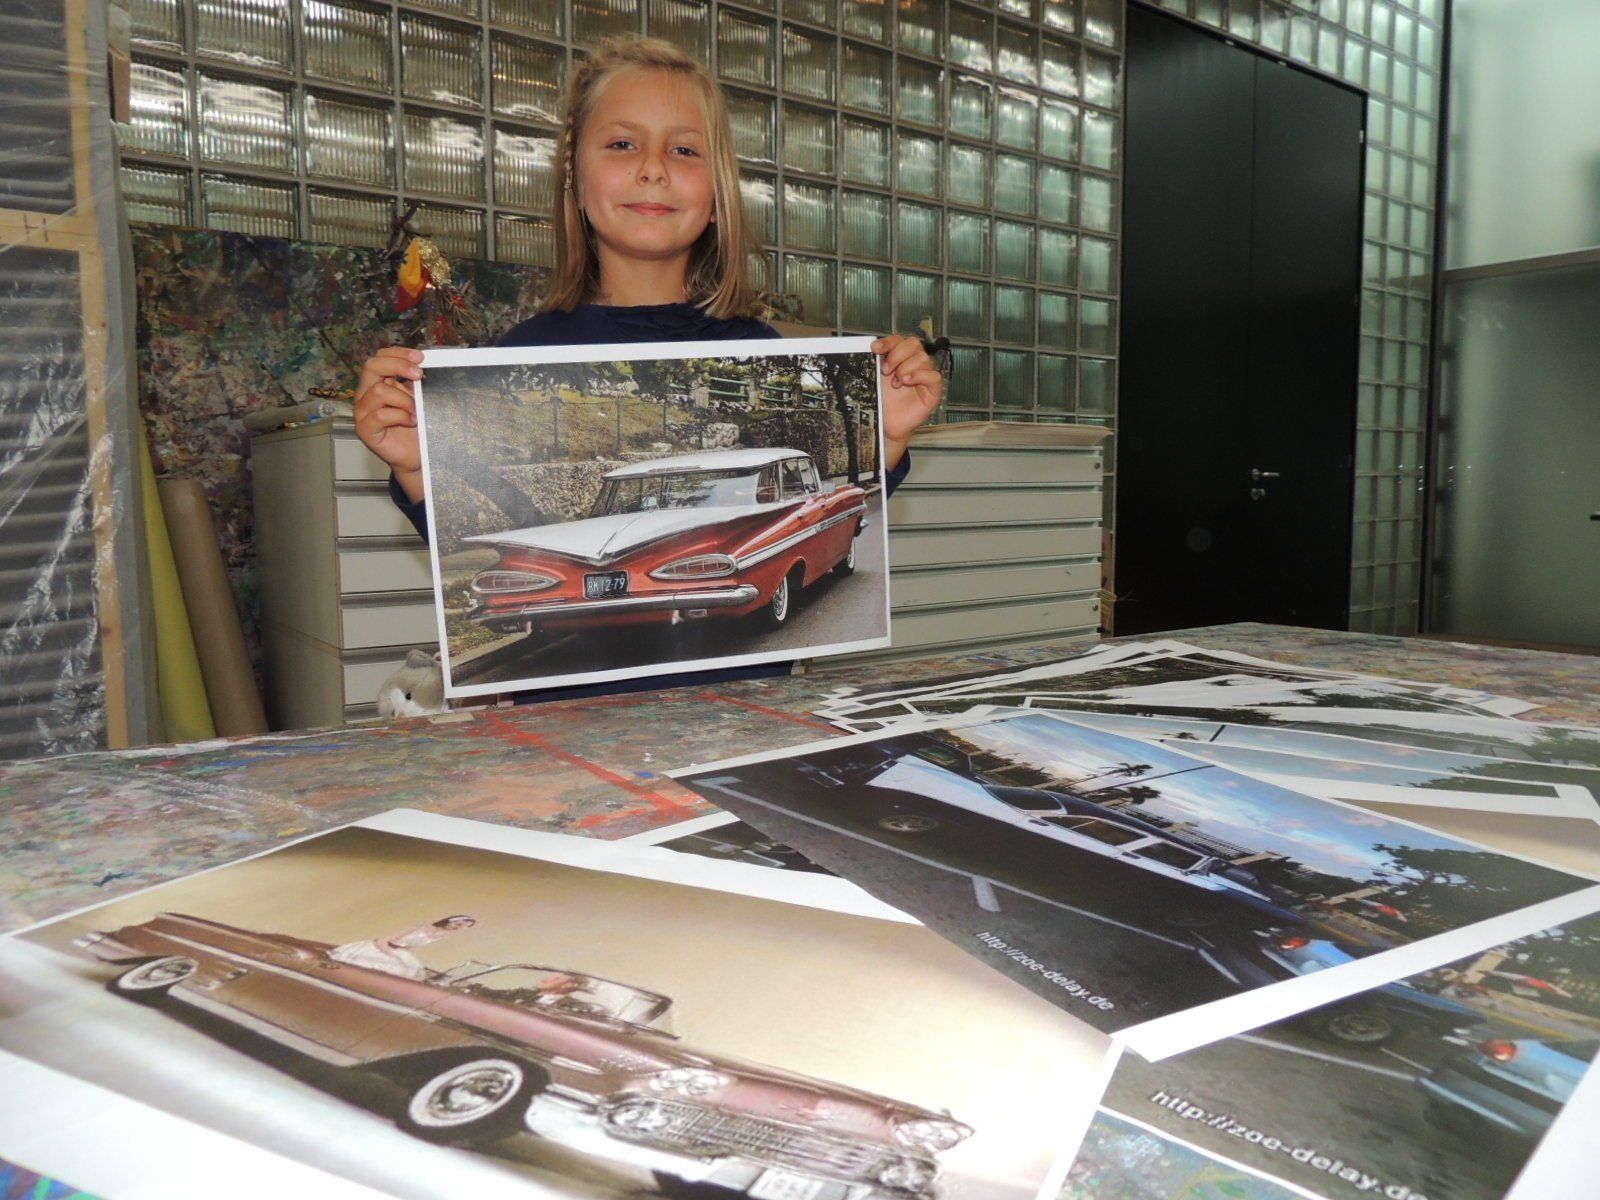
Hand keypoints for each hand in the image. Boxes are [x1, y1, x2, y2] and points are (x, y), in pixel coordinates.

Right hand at [355, 347, 425, 501]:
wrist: (416, 455)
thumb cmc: (415, 427)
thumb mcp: (418, 398)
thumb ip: (414, 382)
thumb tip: (423, 363)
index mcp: (377, 383)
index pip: (380, 358)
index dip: (398, 353)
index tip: (420, 357)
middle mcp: (366, 394)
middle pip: (372, 367)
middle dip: (398, 366)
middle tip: (419, 375)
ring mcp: (362, 412)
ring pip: (379, 391)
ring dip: (404, 399)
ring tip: (416, 411)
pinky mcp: (365, 429)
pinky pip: (380, 414)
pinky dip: (400, 416)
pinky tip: (411, 422)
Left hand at [872, 335, 941, 470]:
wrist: (886, 423)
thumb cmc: (883, 402)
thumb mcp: (876, 378)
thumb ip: (878, 362)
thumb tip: (873, 346)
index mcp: (900, 357)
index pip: (899, 340)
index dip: (888, 342)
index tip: (875, 349)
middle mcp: (914, 363)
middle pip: (913, 344)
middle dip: (897, 355)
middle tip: (885, 371)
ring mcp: (925, 376)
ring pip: (923, 358)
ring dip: (905, 368)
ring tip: (896, 383)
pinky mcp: (933, 390)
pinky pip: (934, 376)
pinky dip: (920, 375)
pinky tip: (907, 381)